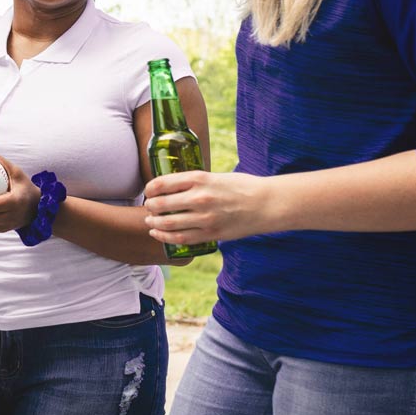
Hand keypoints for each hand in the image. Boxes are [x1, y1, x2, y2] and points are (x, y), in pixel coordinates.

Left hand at [144, 170, 274, 245]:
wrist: (267, 204)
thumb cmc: (242, 186)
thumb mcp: (216, 176)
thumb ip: (195, 182)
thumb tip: (173, 187)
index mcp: (200, 178)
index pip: (163, 183)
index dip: (150, 188)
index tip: (148, 191)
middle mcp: (200, 197)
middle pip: (161, 204)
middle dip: (150, 207)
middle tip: (149, 208)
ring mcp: (205, 218)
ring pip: (168, 224)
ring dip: (154, 224)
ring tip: (150, 222)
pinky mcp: (211, 234)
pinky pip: (181, 238)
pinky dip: (165, 237)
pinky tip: (158, 234)